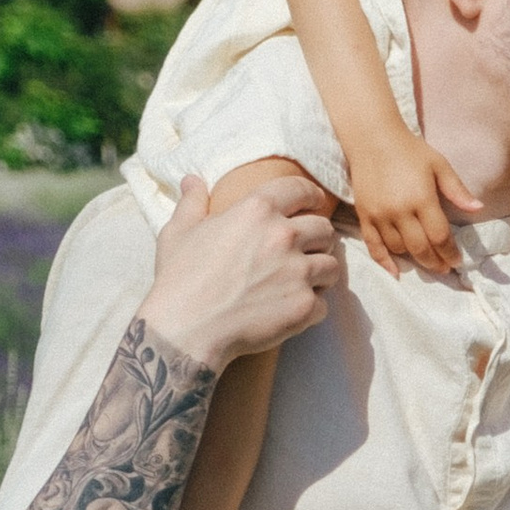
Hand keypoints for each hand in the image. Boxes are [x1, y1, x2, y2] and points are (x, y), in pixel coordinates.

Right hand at [141, 172, 340, 374]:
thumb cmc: (179, 280)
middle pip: (323, 229)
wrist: (186, 328)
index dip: (310, 195)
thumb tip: (192, 180)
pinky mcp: (304, 305)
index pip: (300, 190)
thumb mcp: (178, 232)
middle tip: (307, 250)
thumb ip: (192, 203)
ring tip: (305, 282)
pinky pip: (323, 304)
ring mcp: (298, 271)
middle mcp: (283, 235)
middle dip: (318, 239)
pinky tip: (293, 311)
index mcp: (257, 210)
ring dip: (320, 273)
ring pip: (331, 266)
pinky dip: (311, 309)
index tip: (314, 201)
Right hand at [346, 125, 479, 276]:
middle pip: (420, 249)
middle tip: (444, 268)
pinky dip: (384, 261)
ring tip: (425, 260)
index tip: (457, 260)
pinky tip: (395, 272)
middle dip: (435, 262)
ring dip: (414, 259)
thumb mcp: (439, 165)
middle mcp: (400, 211)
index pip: (439, 236)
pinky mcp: (364, 216)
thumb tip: (478, 208)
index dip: (450, 252)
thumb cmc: (410, 150)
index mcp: (422, 198)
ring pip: (399, 249)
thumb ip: (457, 190)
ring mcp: (380, 215)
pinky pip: (373, 246)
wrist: (371, 138)